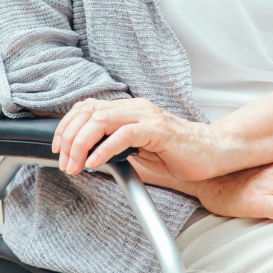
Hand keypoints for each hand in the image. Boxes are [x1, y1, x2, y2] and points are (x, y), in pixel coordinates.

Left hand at [53, 96, 222, 179]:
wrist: (214, 153)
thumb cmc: (179, 154)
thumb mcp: (140, 149)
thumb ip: (117, 147)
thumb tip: (89, 157)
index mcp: (130, 110)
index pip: (88, 107)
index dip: (67, 125)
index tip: (58, 148)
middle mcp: (136, 108)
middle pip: (89, 112)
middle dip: (69, 138)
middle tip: (65, 163)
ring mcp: (147, 117)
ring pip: (102, 120)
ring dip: (82, 144)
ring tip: (76, 166)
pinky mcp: (159, 131)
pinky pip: (125, 135)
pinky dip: (105, 149)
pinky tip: (96, 163)